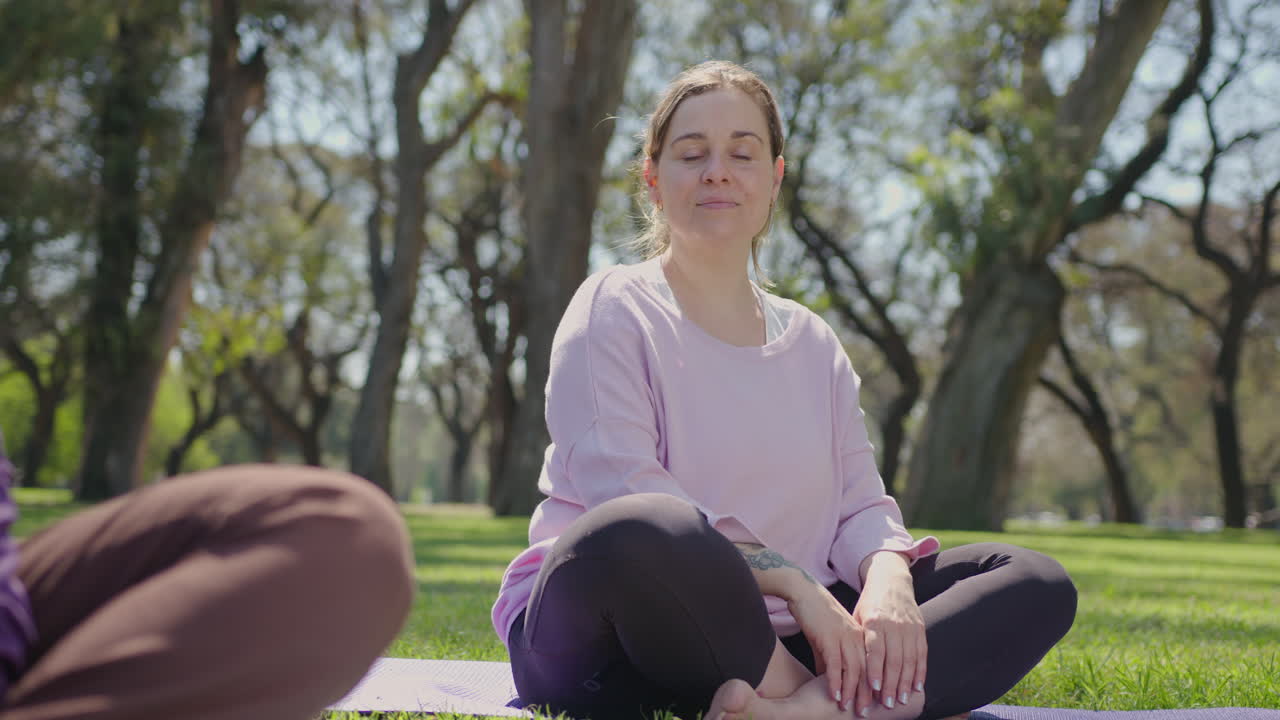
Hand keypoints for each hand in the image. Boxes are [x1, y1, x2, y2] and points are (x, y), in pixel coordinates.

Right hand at [786, 582, 865, 711]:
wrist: (803, 592)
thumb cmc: (815, 614)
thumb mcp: (827, 639)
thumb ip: (830, 658)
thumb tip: (828, 679)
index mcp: (860, 637)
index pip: (871, 666)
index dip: (873, 686)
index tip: (873, 703)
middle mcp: (857, 637)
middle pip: (867, 671)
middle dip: (866, 694)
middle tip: (864, 713)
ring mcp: (844, 637)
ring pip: (853, 670)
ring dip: (852, 691)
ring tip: (848, 707)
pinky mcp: (829, 637)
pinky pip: (835, 664)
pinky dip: (835, 681)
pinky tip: (834, 694)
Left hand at [852, 554, 926, 710]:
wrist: (890, 581)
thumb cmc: (868, 603)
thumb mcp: (856, 616)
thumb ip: (853, 640)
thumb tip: (837, 668)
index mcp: (873, 621)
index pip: (875, 650)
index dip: (876, 670)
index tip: (875, 690)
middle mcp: (893, 624)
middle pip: (894, 659)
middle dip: (891, 684)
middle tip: (888, 705)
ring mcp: (909, 626)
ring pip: (910, 659)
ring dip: (906, 682)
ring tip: (902, 701)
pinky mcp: (920, 628)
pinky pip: (922, 653)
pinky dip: (920, 671)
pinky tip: (917, 686)